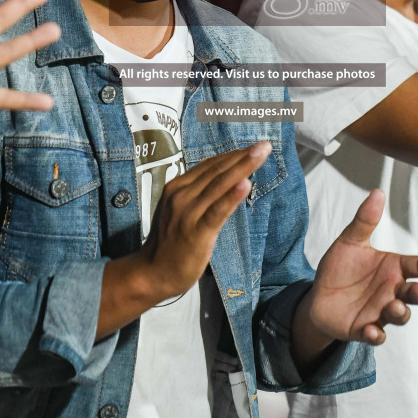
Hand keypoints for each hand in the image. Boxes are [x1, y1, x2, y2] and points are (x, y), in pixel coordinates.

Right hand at [135, 144, 271, 300]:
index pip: (210, 165)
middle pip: (217, 171)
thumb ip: (199, 194)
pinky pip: (217, 210)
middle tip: (265, 145)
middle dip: (243, 156)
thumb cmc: (170, 242)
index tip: (252, 147)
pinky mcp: (197, 232)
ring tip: (261, 154)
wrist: (153, 272)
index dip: (233, 155)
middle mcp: (181, 194)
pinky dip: (232, 196)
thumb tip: (225, 181)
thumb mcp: (180, 210)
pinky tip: (247, 184)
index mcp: (177, 187)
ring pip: (220, 185)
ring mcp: (189, 212)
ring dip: (243, 167)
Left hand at [303, 190, 417, 344]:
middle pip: (413, 293)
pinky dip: (376, 335)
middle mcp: (392, 291)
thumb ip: (364, 221)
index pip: (417, 266)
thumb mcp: (350, 242)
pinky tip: (371, 331)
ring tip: (394, 307)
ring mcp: (380, 312)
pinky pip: (375, 335)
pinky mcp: (364, 329)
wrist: (319, 297)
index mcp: (393, 268)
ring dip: (400, 313)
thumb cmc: (340, 268)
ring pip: (399, 315)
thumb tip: (377, 192)